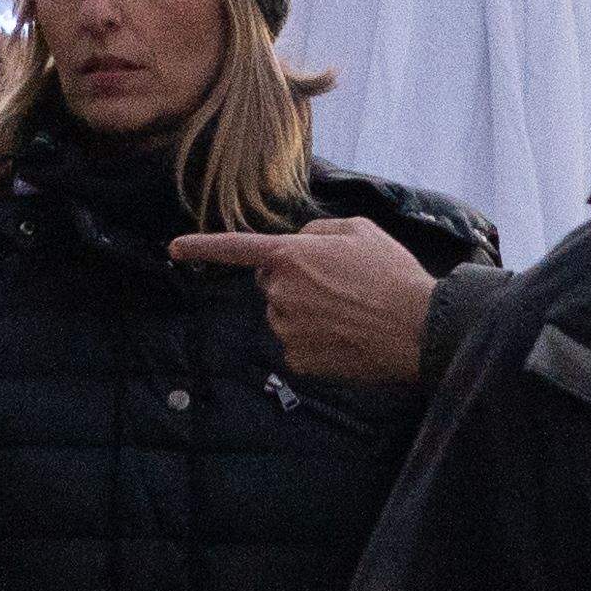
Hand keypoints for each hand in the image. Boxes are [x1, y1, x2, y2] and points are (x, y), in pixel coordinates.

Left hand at [170, 216, 438, 385]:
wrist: (416, 328)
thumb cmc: (390, 273)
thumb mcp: (360, 230)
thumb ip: (320, 230)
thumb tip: (302, 242)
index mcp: (291, 256)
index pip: (237, 248)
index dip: (202, 247)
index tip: (173, 248)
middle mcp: (280, 294)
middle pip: (272, 285)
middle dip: (295, 282)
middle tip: (340, 283)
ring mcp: (287, 330)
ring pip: (285, 316)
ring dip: (308, 312)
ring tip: (351, 311)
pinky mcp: (298, 361)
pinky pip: (298, 345)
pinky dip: (317, 340)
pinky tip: (347, 336)